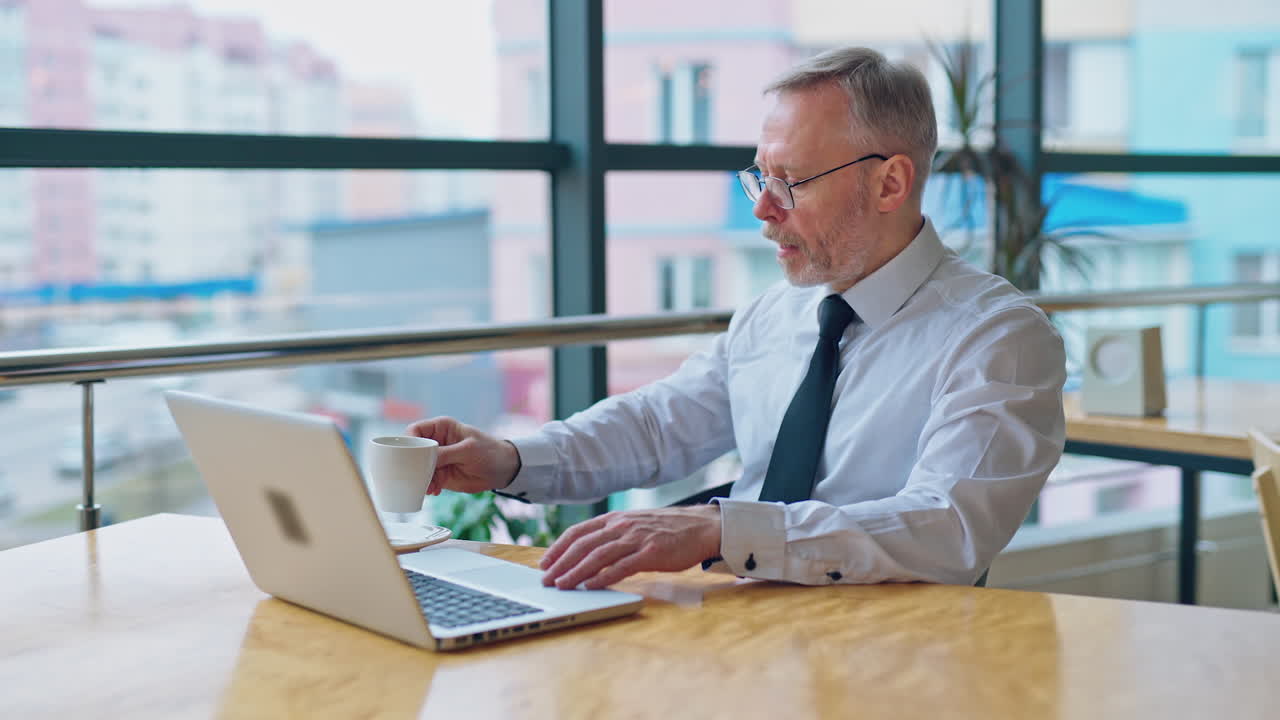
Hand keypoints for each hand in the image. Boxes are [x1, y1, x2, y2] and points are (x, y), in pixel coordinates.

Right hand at [405, 417, 519, 495]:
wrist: (504, 470)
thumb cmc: (489, 452)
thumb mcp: (467, 450)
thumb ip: (445, 454)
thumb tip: (423, 459)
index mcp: (440, 428)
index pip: (415, 430)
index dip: (408, 442)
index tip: (408, 456)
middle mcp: (435, 443)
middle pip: (412, 451)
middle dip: (412, 464)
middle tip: (417, 475)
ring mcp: (436, 460)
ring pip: (417, 468)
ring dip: (419, 478)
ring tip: (429, 487)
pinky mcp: (440, 475)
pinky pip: (427, 480)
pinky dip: (428, 486)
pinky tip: (435, 490)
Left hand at [539, 505, 721, 589]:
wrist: (701, 526)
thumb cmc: (668, 529)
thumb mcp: (636, 525)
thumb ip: (614, 535)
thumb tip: (589, 552)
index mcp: (616, 519)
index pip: (579, 532)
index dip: (558, 547)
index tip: (545, 563)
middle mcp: (622, 526)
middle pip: (583, 545)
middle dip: (561, 563)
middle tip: (546, 580)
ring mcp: (636, 539)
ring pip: (598, 556)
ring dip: (576, 572)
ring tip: (562, 585)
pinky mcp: (651, 553)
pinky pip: (622, 566)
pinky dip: (604, 577)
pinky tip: (591, 586)